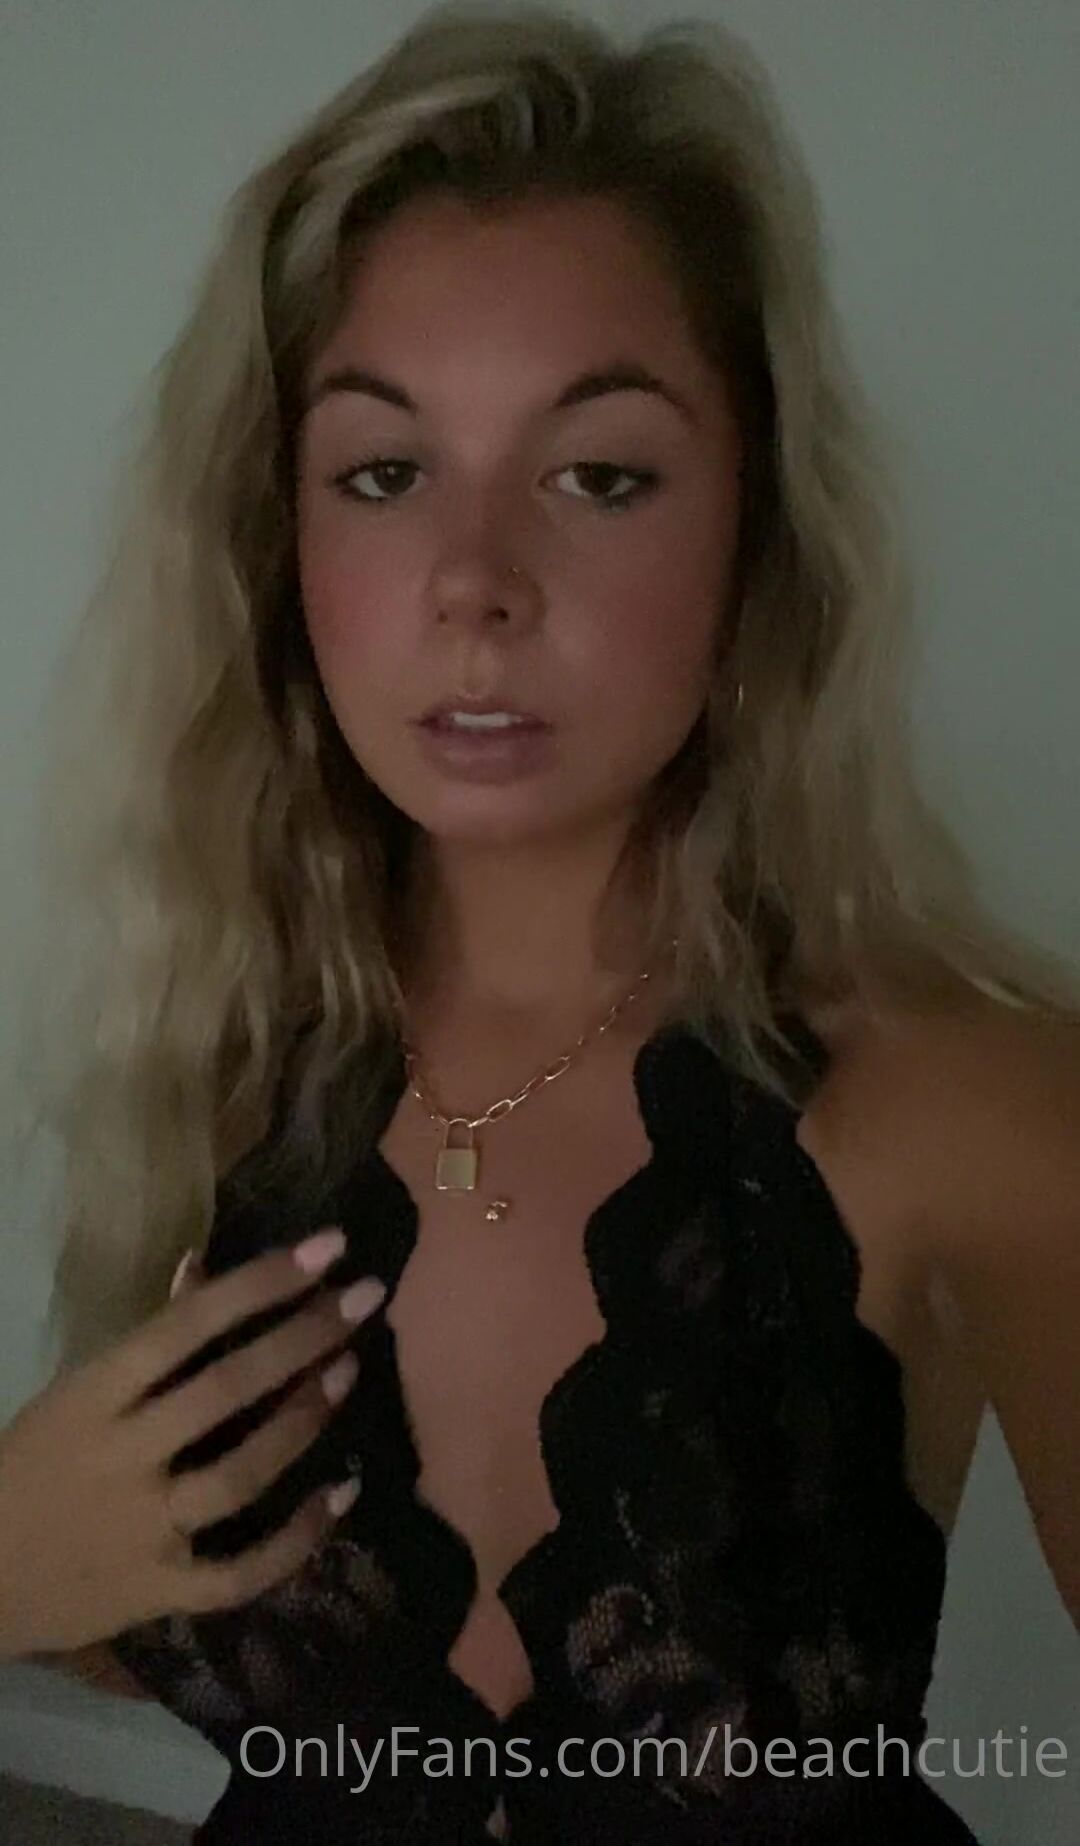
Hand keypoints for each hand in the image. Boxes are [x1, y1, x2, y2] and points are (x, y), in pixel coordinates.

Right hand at [0, 1228, 384, 1657]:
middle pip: (226, 1390)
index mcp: (94, 1396)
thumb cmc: (32, 1465)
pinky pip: (242, 1571)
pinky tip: (345, 1491)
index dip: (261, 1283)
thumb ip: (146, 1339)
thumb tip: (202, 1263)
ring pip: (241, 1473)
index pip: (187, 1326)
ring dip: (304, 1419)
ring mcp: (143, 1529)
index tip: (328, 1247)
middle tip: (366, 1297)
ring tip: (352, 1370)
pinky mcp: (160, 1592)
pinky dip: (299, 1536)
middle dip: (304, 1336)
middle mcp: (122, 1458)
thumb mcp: (74, 1393)